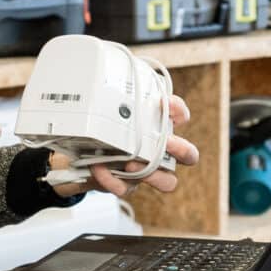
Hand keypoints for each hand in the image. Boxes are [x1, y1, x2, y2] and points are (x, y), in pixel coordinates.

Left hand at [52, 93, 199, 196]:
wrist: (81, 158)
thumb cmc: (102, 133)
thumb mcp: (107, 113)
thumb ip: (115, 101)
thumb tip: (110, 82)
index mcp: (158, 128)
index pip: (180, 116)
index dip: (178, 110)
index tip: (164, 102)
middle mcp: (159, 152)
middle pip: (188, 155)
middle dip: (182, 148)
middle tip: (166, 142)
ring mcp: (146, 171)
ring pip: (168, 181)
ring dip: (154, 174)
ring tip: (132, 164)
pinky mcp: (128, 186)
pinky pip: (127, 188)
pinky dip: (112, 179)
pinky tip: (99, 168)